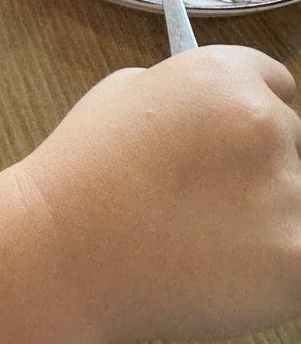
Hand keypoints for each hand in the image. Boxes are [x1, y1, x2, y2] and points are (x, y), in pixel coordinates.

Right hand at [16, 45, 300, 343]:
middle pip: (288, 141)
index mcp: (223, 77)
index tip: (234, 140)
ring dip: (262, 215)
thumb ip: (179, 93)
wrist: (65, 249)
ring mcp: (289, 192)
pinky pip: (298, 256)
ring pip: (295, 201)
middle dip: (253, 165)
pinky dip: (268, 263)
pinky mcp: (297, 260)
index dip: (250, 113)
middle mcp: (265, 123)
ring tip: (201, 237)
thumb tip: (204, 112)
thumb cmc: (82, 172)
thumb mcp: (121, 93)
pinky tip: (220, 267)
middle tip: (201, 196)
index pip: (277, 84)